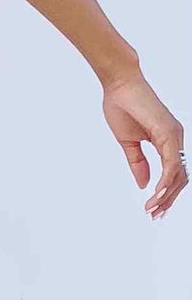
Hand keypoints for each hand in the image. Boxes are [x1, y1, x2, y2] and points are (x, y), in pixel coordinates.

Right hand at [101, 72, 186, 218]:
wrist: (119, 84)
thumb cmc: (122, 106)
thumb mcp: (128, 142)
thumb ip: (138, 163)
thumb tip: (144, 184)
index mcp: (168, 140)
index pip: (174, 174)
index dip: (166, 193)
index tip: (153, 209)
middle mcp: (176, 139)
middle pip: (180, 178)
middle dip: (168, 199)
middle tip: (155, 215)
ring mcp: (175, 135)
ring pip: (178, 174)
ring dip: (166, 195)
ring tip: (153, 209)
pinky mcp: (168, 133)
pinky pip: (172, 164)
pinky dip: (165, 182)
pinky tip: (156, 194)